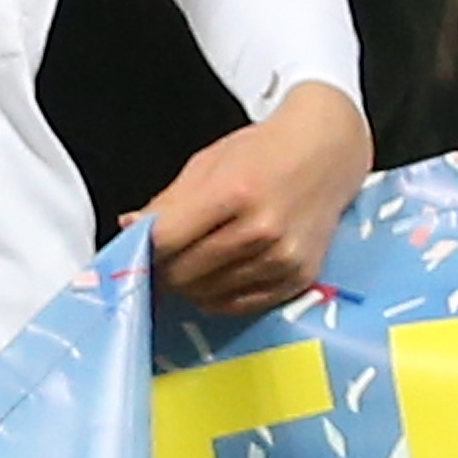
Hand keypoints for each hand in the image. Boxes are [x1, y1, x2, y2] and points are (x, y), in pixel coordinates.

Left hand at [143, 80, 368, 313]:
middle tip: (157, 262)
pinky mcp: (300, 278)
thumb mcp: (207, 165)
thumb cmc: (264, 153)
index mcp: (235, 193)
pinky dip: (217, 297)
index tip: (132, 250)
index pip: (166, 240)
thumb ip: (167, 203)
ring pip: (208, 293)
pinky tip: (211, 279)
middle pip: (184, 273)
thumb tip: (129, 227)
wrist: (328, 153)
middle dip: (160, 271)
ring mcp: (284, 258)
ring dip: (187, 286)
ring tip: (186, 266)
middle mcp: (263, 230)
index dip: (141, 249)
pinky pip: (241, 305)